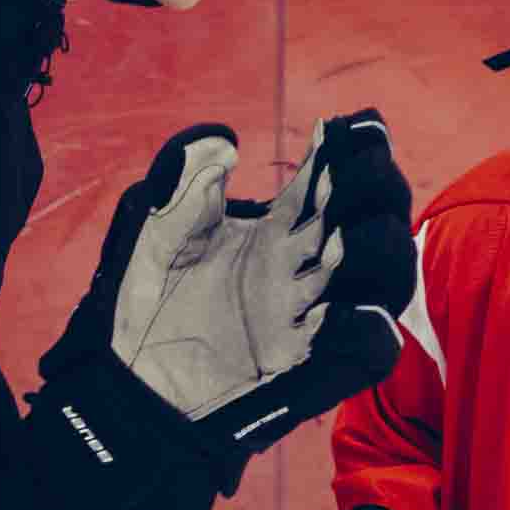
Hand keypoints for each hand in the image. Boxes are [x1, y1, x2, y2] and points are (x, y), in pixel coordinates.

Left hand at [33, 113, 414, 509]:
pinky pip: (368, 351)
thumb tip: (225, 141)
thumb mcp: (156, 227)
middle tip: (346, 173)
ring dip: (379, 250)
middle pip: (374, 218)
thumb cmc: (140, 304)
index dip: (351, 148)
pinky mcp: (310, 370)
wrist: (124, 383)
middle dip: (376, 188)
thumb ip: (186, 177)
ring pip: (385, 280)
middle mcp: (303, 271)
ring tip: (346, 233)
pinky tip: (355, 308)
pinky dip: (372, 328)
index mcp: (276, 233)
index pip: (331, 180)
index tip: (343, 126)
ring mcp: (311, 319)